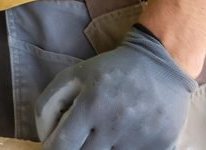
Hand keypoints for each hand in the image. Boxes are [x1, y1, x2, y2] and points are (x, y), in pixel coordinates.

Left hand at [35, 24, 195, 149]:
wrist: (160, 64)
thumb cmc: (111, 70)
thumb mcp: (74, 74)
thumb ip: (49, 103)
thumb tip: (43, 137)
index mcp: (91, 105)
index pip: (62, 146)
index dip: (53, 149)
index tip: (55, 146)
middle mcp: (115, 124)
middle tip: (79, 139)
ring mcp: (140, 138)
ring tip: (103, 135)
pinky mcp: (161, 146)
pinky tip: (124, 139)